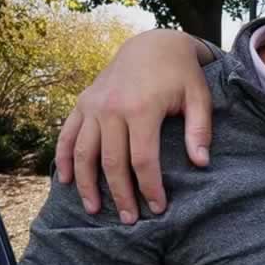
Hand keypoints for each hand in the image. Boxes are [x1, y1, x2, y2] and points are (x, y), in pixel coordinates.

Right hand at [54, 30, 215, 222]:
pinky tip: (66, 181)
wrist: (152, 44)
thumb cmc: (181, 74)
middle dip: (120, 194)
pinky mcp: (82, 103)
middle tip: (128, 220)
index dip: (149, 188)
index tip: (158, 208)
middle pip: (111, 162)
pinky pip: (68, 135)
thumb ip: (200, 130)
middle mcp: (111, 108)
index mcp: (141, 108)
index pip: (143, 160)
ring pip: (83, 153)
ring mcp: (93, 105)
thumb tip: (201, 163)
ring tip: (94, 210)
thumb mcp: (199, 97)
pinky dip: (64, 159)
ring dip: (87, 184)